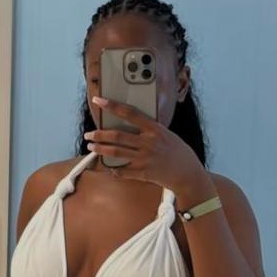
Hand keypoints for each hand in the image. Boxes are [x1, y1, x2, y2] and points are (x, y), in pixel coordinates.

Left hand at [84, 95, 207, 194]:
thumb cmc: (179, 153)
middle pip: (117, 135)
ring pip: (116, 152)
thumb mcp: (167, 135)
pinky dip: (114, 170)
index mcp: (155, 129)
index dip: (112, 106)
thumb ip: (151, 131)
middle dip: (99, 134)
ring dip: (100, 149)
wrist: (188, 175)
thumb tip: (134, 126)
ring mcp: (145, 159)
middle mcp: (148, 142)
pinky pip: (123, 171)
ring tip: (91, 147)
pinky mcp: (143, 173)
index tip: (99, 101)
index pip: (130, 113)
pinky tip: (109, 169)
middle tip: (88, 134)